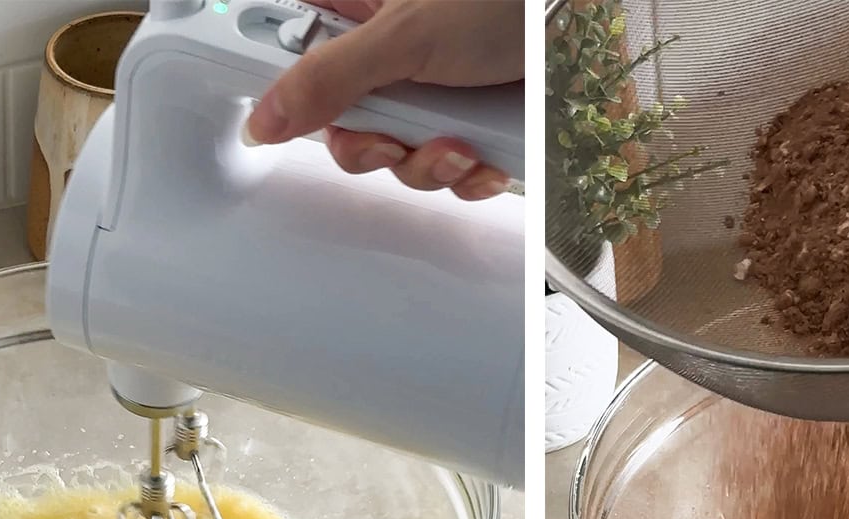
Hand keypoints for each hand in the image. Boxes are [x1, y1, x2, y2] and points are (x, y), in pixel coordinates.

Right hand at [245, 0, 521, 200]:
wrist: (582, 19)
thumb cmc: (505, 0)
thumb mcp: (405, 37)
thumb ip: (327, 79)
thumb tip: (265, 116)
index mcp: (359, 10)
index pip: (291, 50)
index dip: (287, 92)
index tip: (282, 120)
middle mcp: (390, 50)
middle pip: (344, 122)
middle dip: (374, 146)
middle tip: (394, 137)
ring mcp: (432, 89)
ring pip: (397, 154)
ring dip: (428, 164)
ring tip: (460, 141)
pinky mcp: (471, 120)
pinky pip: (447, 168)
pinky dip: (467, 173)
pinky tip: (485, 156)